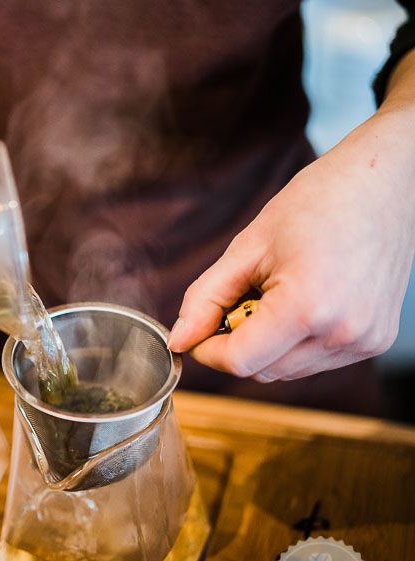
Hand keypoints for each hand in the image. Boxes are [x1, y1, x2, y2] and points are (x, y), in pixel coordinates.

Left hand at [167, 107, 414, 381]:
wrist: (384, 184)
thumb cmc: (317, 204)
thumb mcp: (246, 248)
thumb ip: (206, 299)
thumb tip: (179, 339)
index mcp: (308, 308)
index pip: (239, 362)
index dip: (208, 350)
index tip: (199, 329)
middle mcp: (343, 333)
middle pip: (261, 373)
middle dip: (236, 345)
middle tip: (240, 298)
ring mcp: (365, 341)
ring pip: (287, 372)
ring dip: (266, 346)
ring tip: (275, 294)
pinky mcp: (376, 341)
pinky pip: (315, 361)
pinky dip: (295, 343)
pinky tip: (302, 302)